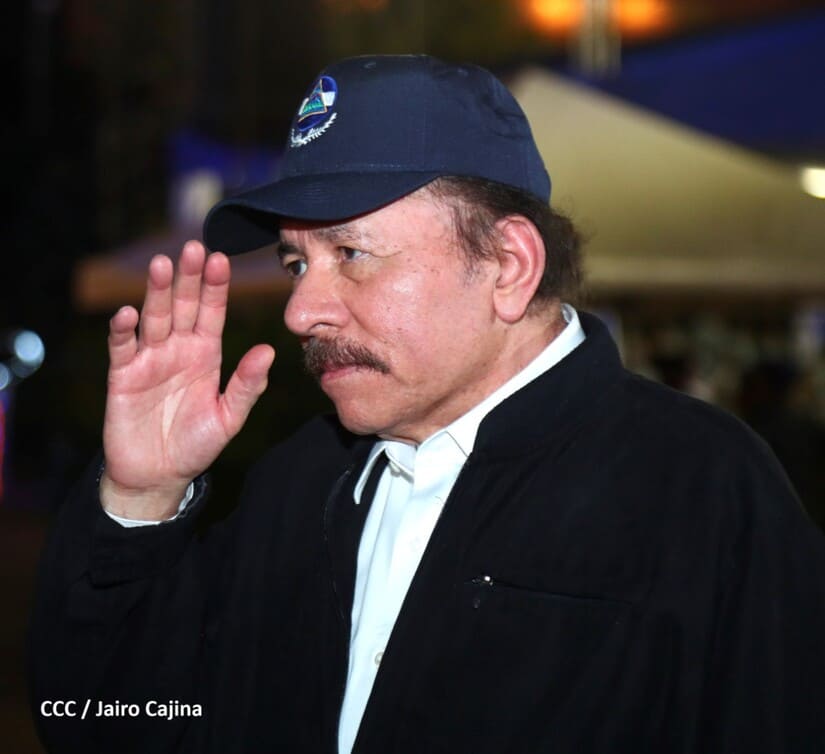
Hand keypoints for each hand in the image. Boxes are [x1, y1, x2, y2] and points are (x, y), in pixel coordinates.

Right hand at [100, 241, 274, 519]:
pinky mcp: (123, 376)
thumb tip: (269, 351)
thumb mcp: (229, 417)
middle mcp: (178, 349)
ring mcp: (149, 359)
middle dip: (188, 277)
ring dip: (157, 292)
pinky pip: (122, 348)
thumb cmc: (196, 444)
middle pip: (183, 306)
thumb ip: (247, 385)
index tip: (221, 259)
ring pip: (154, 318)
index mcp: (206, 354)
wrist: (159, 475)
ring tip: (162, 265)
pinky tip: (128, 312)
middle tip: (193, 247)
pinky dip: (123, 331)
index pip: (212, 312)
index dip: (215, 286)